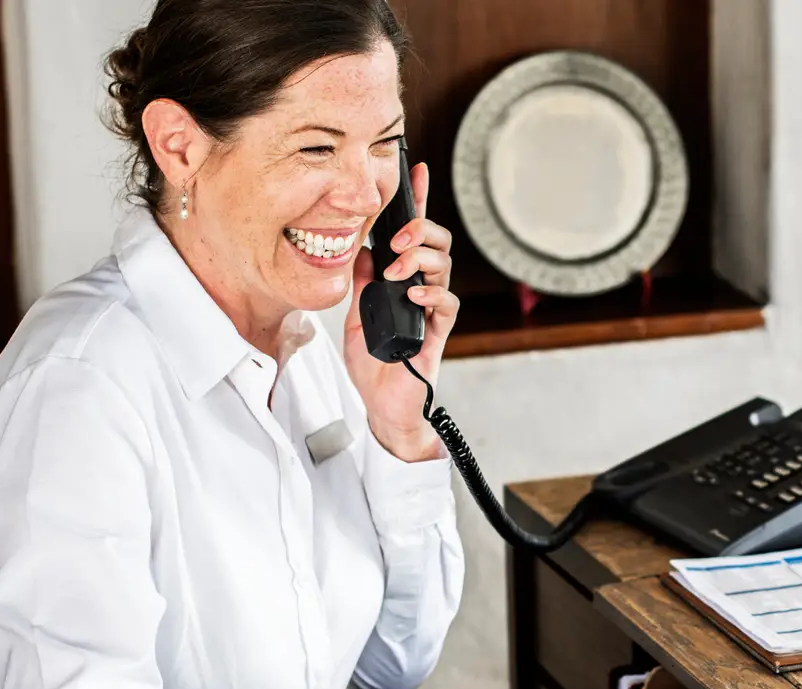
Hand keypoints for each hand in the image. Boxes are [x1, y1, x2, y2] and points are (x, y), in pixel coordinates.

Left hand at [342, 160, 459, 462]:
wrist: (382, 405)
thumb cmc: (373, 364)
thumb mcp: (354, 315)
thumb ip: (359, 282)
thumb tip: (358, 249)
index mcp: (402, 280)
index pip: (413, 235)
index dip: (417, 202)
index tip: (415, 170)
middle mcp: (422, 290)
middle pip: (437, 243)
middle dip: (420, 231)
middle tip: (398, 239)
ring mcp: (432, 311)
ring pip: (444, 267)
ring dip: (421, 260)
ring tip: (398, 271)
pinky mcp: (438, 334)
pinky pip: (446, 305)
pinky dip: (431, 294)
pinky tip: (415, 294)